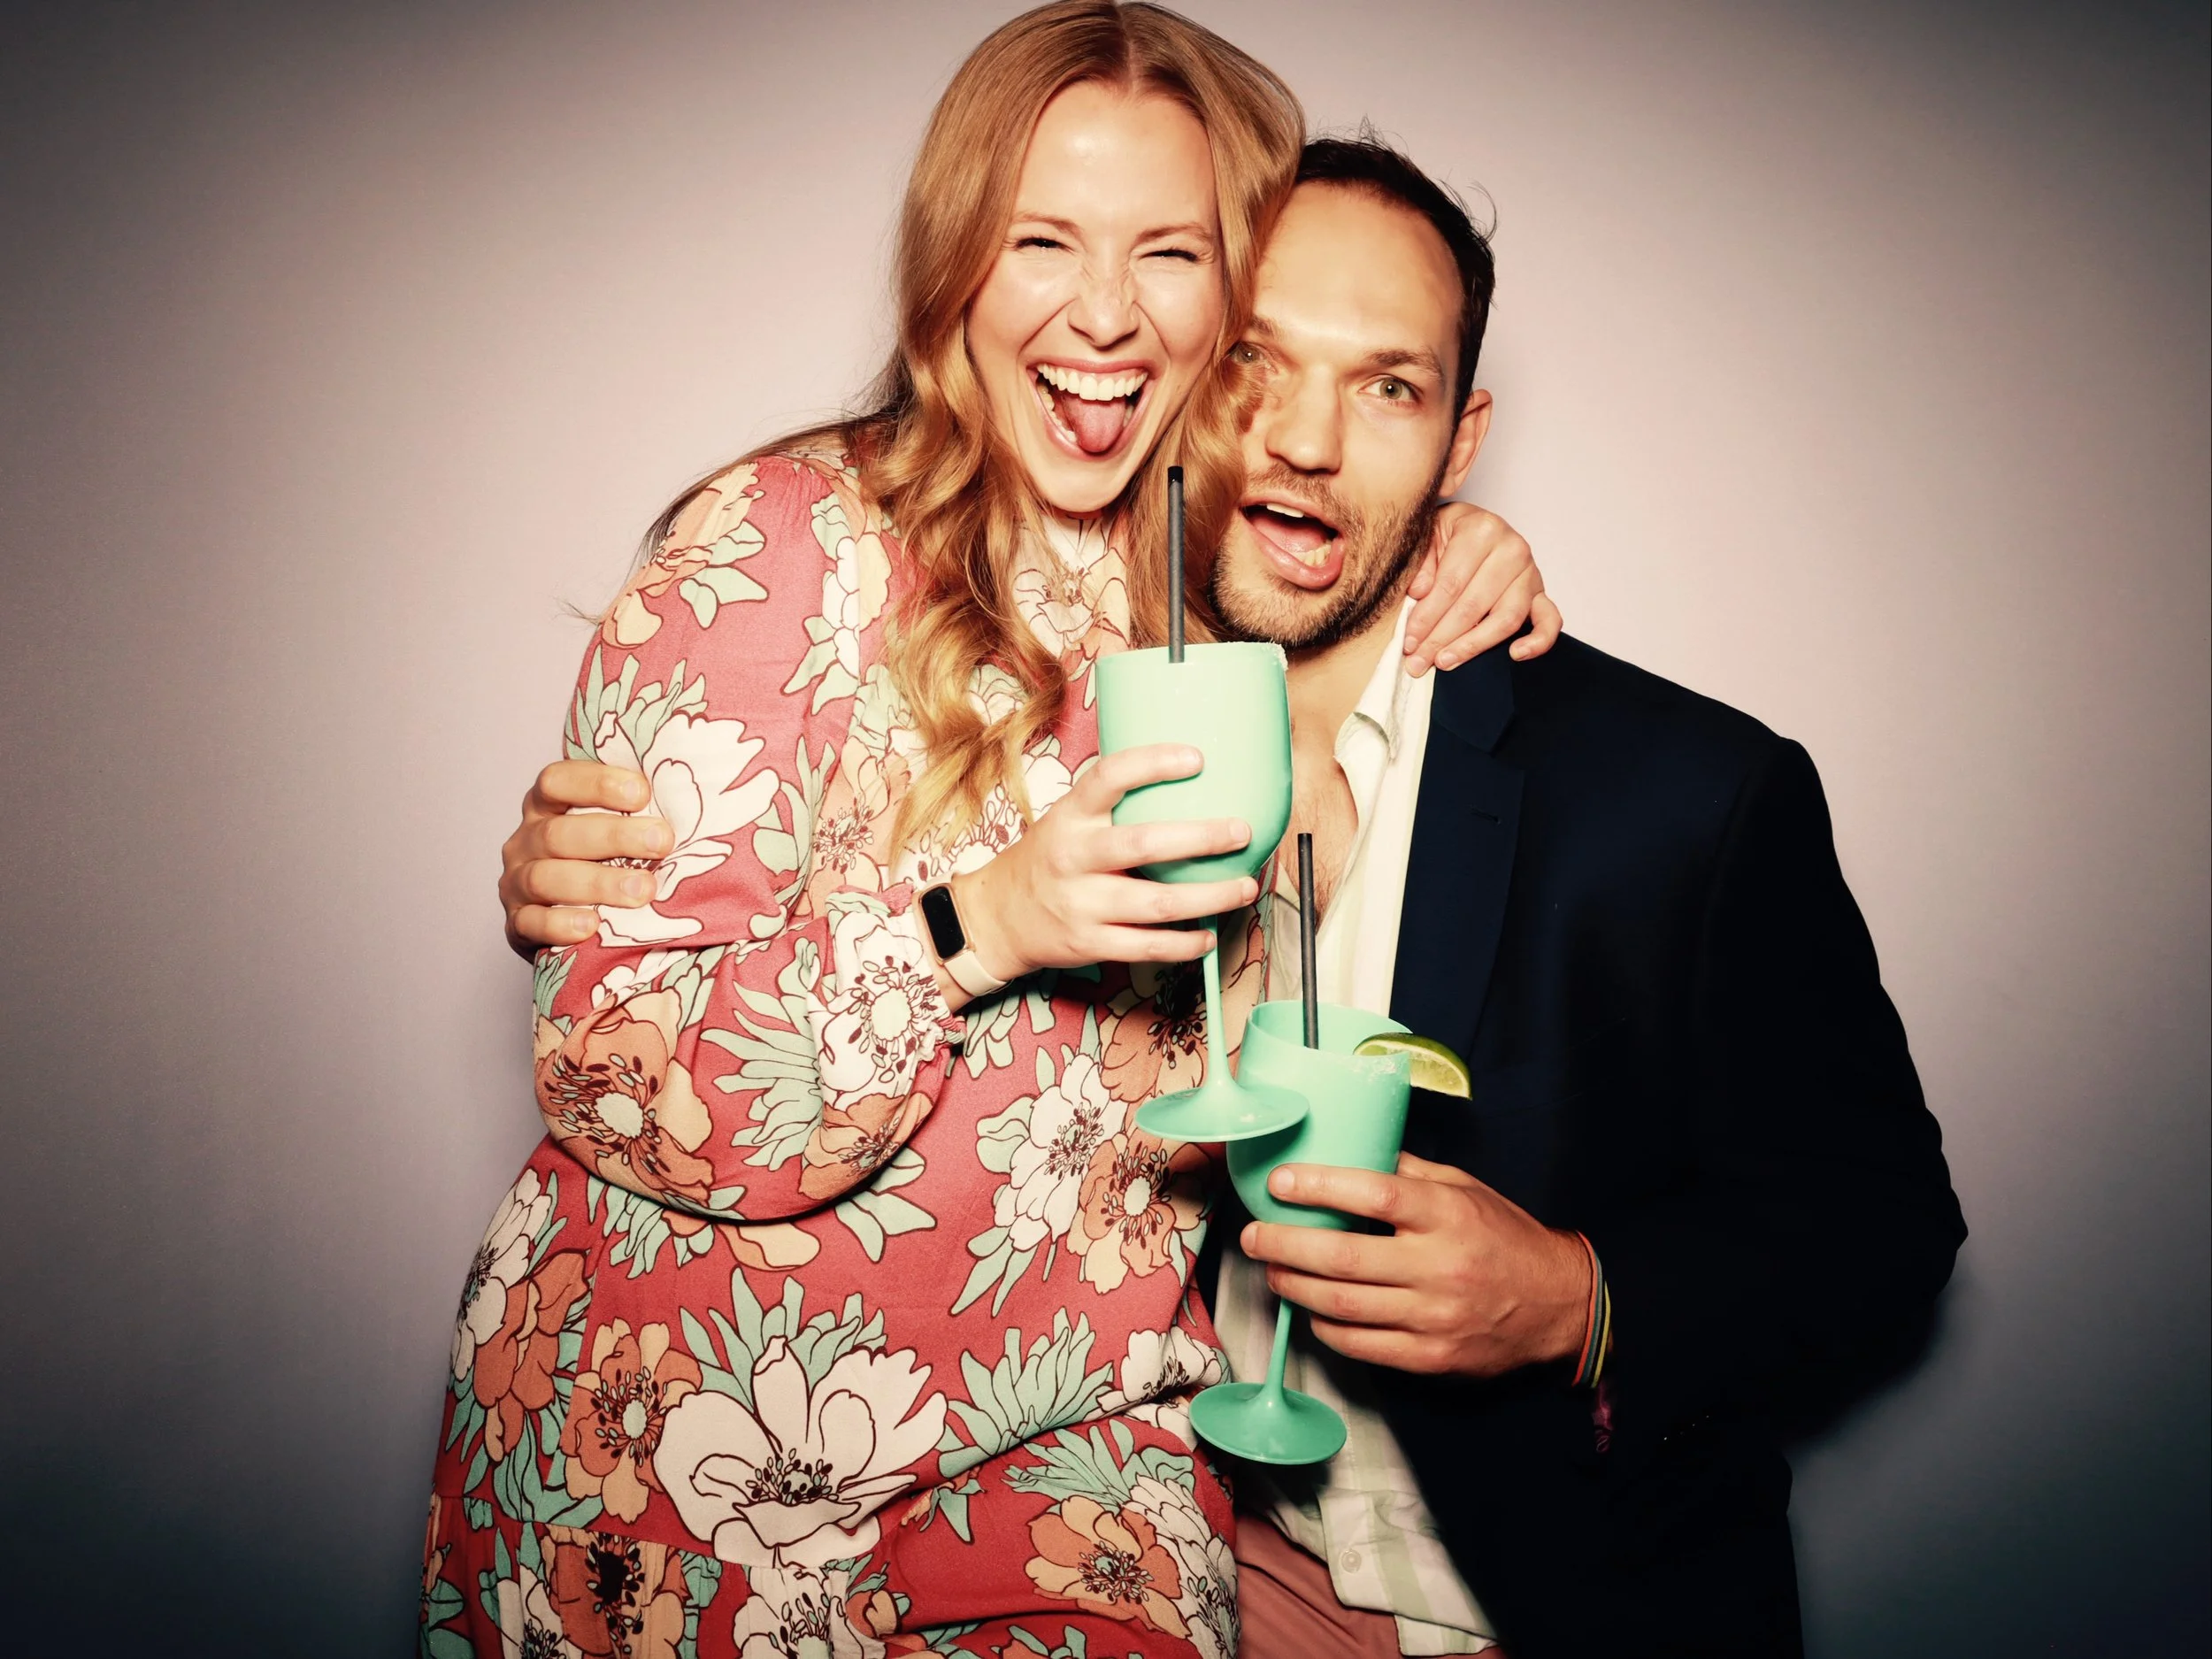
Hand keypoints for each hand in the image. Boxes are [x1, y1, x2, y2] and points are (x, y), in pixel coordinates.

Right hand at [499, 760, 672, 957]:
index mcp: (546, 807)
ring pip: (545, 877)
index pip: (556, 781)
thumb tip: (692, 798)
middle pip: (558, 833)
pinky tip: (592, 925)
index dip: (596, 783)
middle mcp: (526, 840)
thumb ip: (636, 814)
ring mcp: (516, 883)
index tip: (642, 794)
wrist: (564, 921)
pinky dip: (560, 924)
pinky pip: (530, 923)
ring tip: (643, 890)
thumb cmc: (602, 863)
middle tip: (661, 842)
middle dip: (614, 836)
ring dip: (598, 883)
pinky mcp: (517, 924)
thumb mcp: (612, 831)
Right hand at [952, 743, 1258, 988]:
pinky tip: (1209, 934)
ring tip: (1245, 887)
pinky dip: (1186, 943)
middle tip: (1241, 831)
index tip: (1197, 758)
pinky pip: (1148, 947)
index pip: (1108, 777)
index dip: (1153, 763)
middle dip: (1201, 838)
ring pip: (1158, 904)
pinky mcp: (1090, 944)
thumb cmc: (1050, 859)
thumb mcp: (1068, 819)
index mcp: (1070, 817)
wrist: (999, 917)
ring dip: (1211, 897)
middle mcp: (1073, 858)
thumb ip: (1113, 806)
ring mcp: (1081, 904)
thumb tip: (1188, 780)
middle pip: (1143, 844)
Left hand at [1239, 1151, 1588, 1376]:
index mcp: (1447, 1214)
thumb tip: (1351, 1149)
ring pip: (1342, 1305)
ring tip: (1271, 1270)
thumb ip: (1409, 1171)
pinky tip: (1311, 1308)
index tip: (1280, 1182)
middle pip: (1343, 1257)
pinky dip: (1325, 1326)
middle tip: (1254, 1235)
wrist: (1558, 1306)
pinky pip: (1360, 1345)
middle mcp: (1439, 1266)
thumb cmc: (1505, 1238)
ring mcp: (1434, 1317)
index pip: (1374, 1195)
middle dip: (1284, 1245)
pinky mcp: (1430, 1358)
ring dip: (1293, 1286)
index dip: (1319, 1186)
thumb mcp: (1466, 1189)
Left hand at [1402, 502, 1563, 675]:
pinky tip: (1515, 654)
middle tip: (1419, 661)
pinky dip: (1538, 641)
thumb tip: (1420, 594)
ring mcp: (1530, 573)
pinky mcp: (1541, 593)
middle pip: (1474, 606)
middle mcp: (1512, 549)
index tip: (1409, 642)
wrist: (1473, 524)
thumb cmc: (1448, 532)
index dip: (1426, 618)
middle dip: (1441, 637)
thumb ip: (1421, 563)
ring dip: (1473, 646)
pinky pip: (1549, 620)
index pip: (1450, 585)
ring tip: (1446, 661)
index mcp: (1481, 530)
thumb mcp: (1427, 535)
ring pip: (1505, 619)